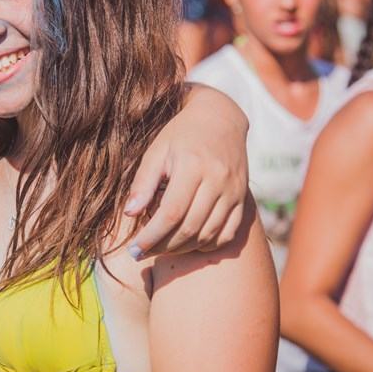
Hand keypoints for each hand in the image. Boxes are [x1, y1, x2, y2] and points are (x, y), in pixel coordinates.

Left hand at [125, 84, 249, 257]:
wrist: (220, 118)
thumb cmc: (181, 134)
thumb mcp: (157, 150)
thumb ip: (143, 182)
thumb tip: (130, 214)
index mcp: (193, 166)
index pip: (171, 213)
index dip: (152, 236)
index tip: (134, 249)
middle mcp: (218, 180)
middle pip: (190, 228)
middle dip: (163, 247)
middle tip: (142, 253)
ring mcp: (234, 191)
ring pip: (209, 235)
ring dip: (183, 249)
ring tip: (161, 248)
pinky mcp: (242, 198)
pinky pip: (228, 233)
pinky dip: (208, 245)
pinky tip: (189, 244)